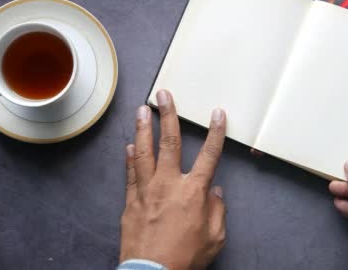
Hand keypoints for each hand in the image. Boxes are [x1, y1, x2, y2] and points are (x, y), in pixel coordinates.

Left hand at [120, 90, 226, 269]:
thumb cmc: (185, 258)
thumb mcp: (215, 237)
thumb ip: (217, 211)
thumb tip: (215, 193)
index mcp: (193, 191)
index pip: (209, 154)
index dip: (215, 132)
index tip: (217, 114)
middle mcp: (169, 184)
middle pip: (169, 142)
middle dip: (168, 115)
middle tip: (164, 95)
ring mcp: (147, 191)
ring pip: (144, 152)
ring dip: (143, 128)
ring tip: (141, 109)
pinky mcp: (131, 202)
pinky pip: (130, 174)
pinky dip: (130, 159)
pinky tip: (129, 146)